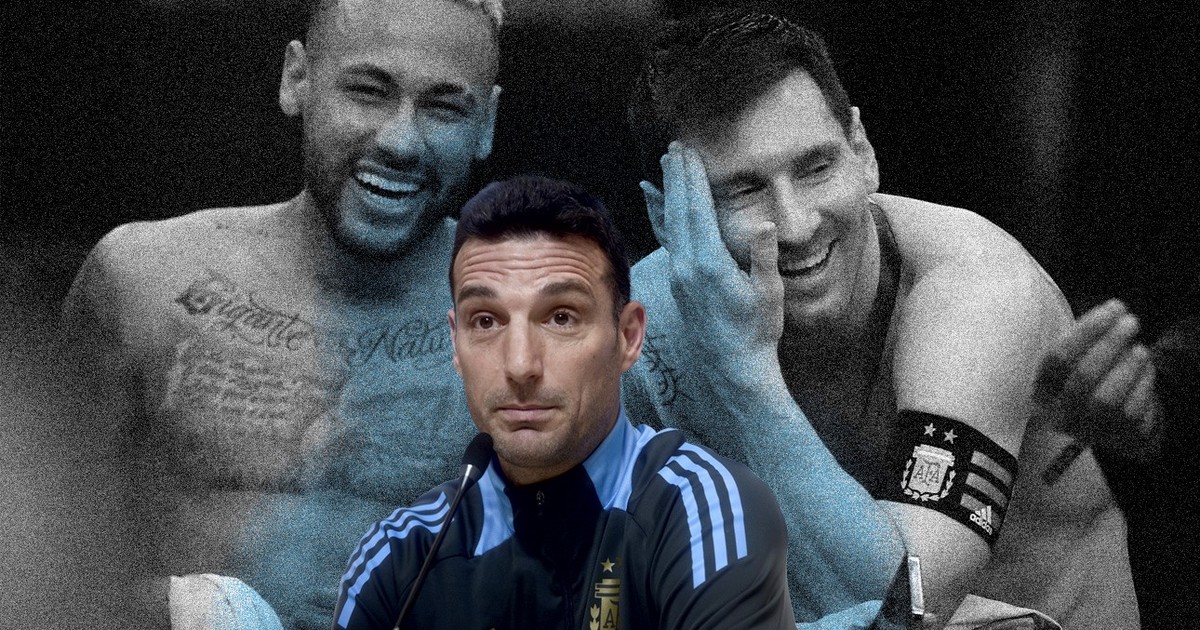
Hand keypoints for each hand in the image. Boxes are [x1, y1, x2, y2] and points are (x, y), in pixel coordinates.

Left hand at [641, 141, 784, 393]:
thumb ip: (763, 256)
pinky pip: (670, 242)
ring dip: (668, 195)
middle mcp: (689, 266)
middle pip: (679, 211)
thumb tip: (764, 224)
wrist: (734, 368)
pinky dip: (664, 221)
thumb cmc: (756, 332)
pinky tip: (661, 212)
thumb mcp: (767, 292)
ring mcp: (682, 276)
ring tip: (662, 171)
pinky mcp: (682, 285)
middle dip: (676, 178)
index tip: (687, 152)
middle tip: (673, 149)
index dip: (691, 178)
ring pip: (670, 226)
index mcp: (709, 263)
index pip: (697, 209)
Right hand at [1034, 299, 1161, 460]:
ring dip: (1127, 367)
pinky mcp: (1118, 439)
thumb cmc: (1091, 380)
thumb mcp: (1077, 359)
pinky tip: (1145, 370)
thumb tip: (1113, 311)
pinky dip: (1142, 386)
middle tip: (1131, 321)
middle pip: (1082, 377)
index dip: (1087, 331)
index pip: (1057, 359)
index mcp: (1041, 389)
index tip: (1112, 308)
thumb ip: (1086, 338)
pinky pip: (1132, 412)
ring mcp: (1088, 430)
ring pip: (1107, 399)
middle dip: (1111, 344)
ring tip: (1141, 349)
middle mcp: (1059, 413)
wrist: (1109, 424)